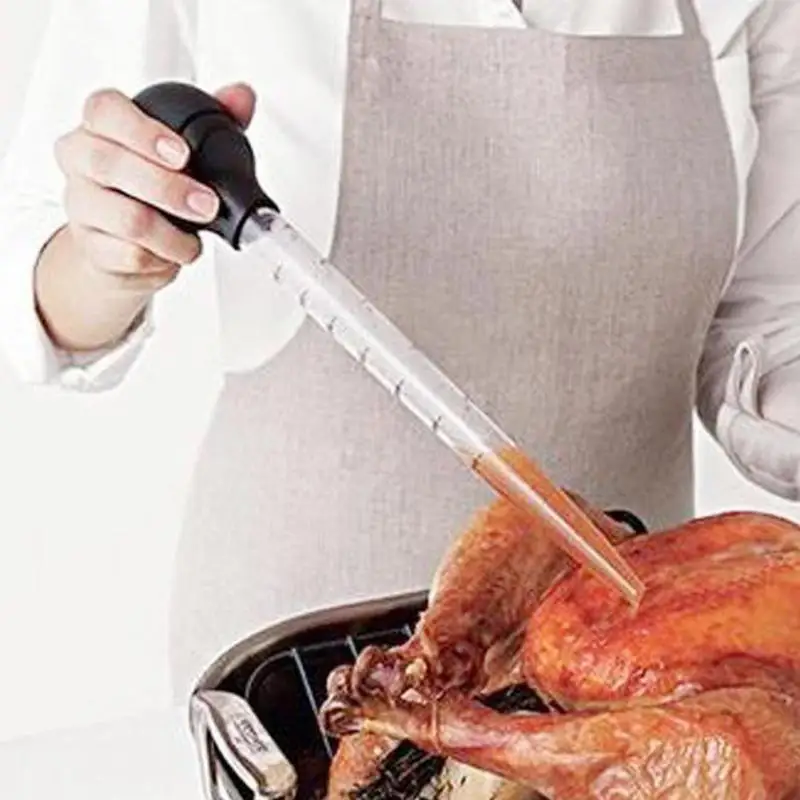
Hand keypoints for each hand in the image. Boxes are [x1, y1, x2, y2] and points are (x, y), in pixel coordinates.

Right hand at [35, 83, 255, 350]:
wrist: (118, 248)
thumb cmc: (149, 189)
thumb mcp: (181, 149)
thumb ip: (216, 117)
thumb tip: (242, 96)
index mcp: (101, 127)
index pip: (104, 110)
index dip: (143, 130)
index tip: (182, 153)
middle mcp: (82, 162)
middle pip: (110, 164)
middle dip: (169, 189)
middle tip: (207, 205)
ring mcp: (82, 206)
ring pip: (127, 218)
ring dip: (174, 235)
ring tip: (194, 241)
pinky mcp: (92, 248)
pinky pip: (131, 256)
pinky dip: (163, 259)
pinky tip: (173, 254)